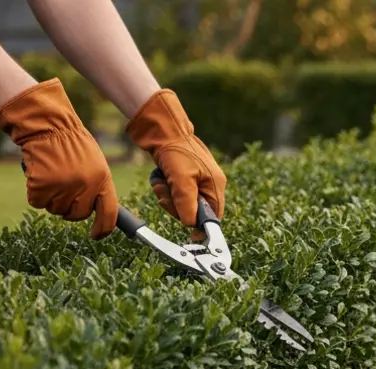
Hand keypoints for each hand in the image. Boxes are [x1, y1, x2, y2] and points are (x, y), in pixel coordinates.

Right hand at [0, 78, 117, 238]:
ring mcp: (63, 186)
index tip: (97, 236)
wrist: (47, 125)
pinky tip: (38, 175)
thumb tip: (94, 211)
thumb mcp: (94, 163)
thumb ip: (96, 186)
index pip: (109, 213)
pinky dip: (35, 193)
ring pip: (55, 209)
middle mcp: (85, 186)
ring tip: (52, 176)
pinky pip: (37, 202)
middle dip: (69, 209)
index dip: (104, 228)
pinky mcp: (42, 185)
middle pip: (77, 215)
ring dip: (51, 198)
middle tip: (63, 191)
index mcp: (102, 180)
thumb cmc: (71, 143)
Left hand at [125, 89, 225, 233]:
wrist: (161, 127)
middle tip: (166, 193)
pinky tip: (160, 177)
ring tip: (161, 182)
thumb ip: (187, 203)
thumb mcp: (181, 179)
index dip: (200, 225)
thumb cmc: (175, 150)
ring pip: (182, 203)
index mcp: (215, 185)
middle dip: (177, 206)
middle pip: (195, 211)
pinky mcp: (183, 177)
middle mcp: (209, 184)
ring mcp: (196, 180)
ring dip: (168, 197)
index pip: (213, 216)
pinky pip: (174, 193)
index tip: (190, 235)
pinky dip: (165, 188)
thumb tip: (190, 224)